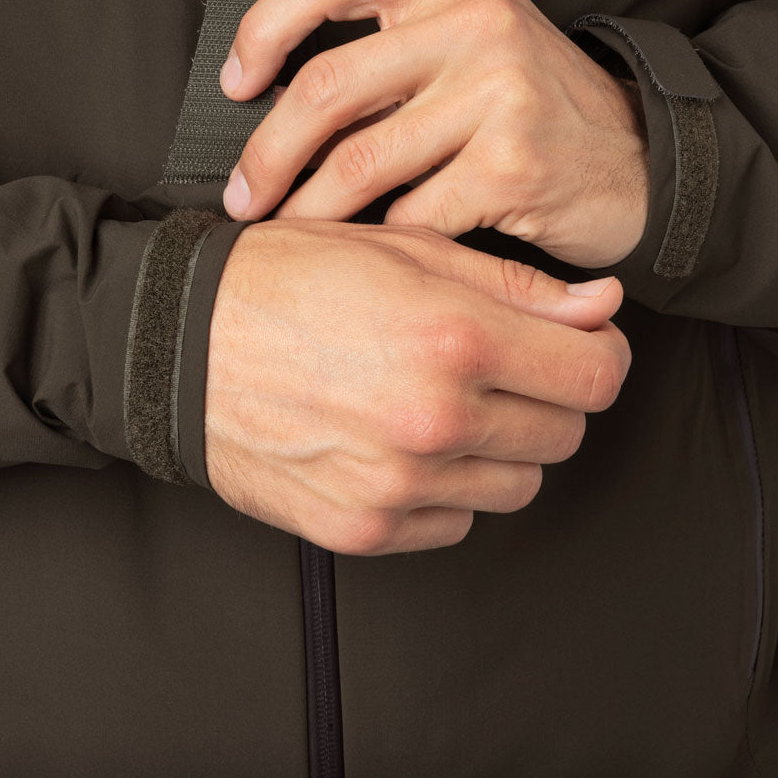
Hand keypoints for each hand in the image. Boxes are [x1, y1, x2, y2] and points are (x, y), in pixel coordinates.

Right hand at [205, 218, 629, 554]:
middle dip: (544, 396)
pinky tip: (400, 440)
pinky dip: (444, 488)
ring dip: (497, 446)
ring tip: (438, 400)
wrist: (178, 343)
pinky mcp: (363, 528)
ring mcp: (399, 485)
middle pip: (564, 434)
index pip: (597, 374)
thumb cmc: (280, 281)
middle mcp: (434, 419)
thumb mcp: (399, 249)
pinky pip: (453, 522)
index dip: (595, 353)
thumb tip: (600, 308)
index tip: (573, 344)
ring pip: (516, 486)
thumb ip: (515, 285)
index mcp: (451, 336)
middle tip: (491, 363)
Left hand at [218, 0, 648, 268]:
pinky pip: (411, 215)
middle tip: (243, 194)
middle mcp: (474, 20)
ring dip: (307, 211)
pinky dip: (381, 241)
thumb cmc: (531, 103)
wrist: (641, 157)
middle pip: (325, 86)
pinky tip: (371, 250)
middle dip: (266, 154)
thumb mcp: (469, 38)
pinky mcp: (513, 163)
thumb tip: (269, 96)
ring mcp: (498, 91)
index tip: (235, 83)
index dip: (260, 29)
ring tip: (285, 231)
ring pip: (358, 162)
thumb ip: (388, 46)